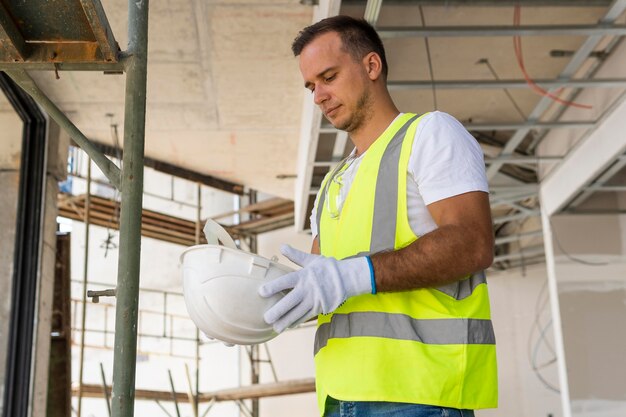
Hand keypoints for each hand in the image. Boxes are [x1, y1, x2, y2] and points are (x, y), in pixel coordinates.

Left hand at [258, 245, 372, 332]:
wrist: (348, 278)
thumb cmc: (327, 268)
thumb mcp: (312, 259)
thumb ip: (296, 255)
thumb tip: (282, 246)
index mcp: (304, 276)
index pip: (286, 281)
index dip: (274, 287)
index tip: (261, 292)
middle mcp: (307, 289)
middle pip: (290, 301)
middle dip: (278, 310)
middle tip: (266, 318)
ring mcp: (314, 300)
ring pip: (298, 313)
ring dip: (286, 321)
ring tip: (275, 328)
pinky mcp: (319, 308)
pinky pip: (306, 316)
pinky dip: (296, 321)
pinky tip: (288, 326)